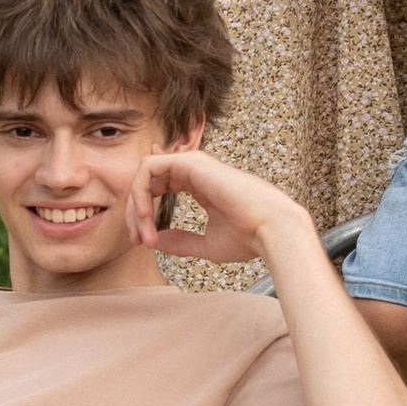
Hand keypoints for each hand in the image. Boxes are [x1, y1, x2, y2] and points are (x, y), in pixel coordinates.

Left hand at [129, 146, 311, 270]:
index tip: (144, 242)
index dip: (143, 213)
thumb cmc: (248, 237)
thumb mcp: (206, 244)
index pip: (159, 186)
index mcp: (199, 186)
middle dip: (136, 213)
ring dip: (137, 205)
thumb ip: (181, 241)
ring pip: (145, 173)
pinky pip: (149, 166)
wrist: (270, 230)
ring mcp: (192, 164)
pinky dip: (140, 190)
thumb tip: (157, 241)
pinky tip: (147, 215)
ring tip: (143, 233)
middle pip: (148, 182)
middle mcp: (194, 172)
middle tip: (139, 241)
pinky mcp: (191, 161)